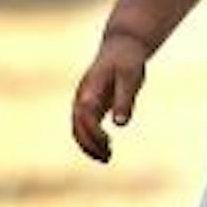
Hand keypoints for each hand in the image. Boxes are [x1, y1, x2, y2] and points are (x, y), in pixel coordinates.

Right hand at [72, 32, 146, 163]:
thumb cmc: (127, 61)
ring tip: (107, 157)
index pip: (85, 117)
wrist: (122, 47)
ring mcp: (85, 101)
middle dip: (89, 144)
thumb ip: (124, 100)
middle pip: (77, 126)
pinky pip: (87, 125)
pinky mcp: (92, 104)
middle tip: (107, 158)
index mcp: (89, 90)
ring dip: (89, 144)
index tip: (108, 143)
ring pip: (79, 128)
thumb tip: (119, 124)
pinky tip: (107, 145)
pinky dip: (93, 137)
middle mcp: (82, 97)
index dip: (93, 133)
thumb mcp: (130, 78)